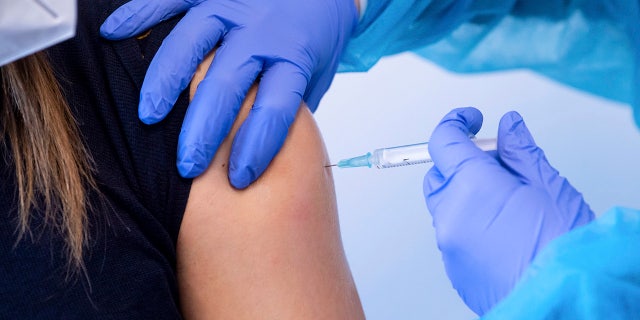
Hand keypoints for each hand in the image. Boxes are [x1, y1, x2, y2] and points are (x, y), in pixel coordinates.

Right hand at [100, 0, 357, 187]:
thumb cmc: (315, 34)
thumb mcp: (317, 74)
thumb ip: (291, 107)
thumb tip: (263, 152)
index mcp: (295, 55)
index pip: (276, 107)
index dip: (256, 145)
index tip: (239, 178)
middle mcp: (262, 30)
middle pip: (228, 82)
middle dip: (205, 129)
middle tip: (188, 166)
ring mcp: (233, 5)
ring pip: (192, 42)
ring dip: (167, 81)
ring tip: (149, 116)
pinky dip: (139, 14)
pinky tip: (113, 35)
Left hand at [423, 108, 593, 314]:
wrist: (563, 298)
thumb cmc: (562, 245)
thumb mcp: (548, 185)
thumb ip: (519, 151)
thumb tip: (507, 125)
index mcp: (472, 185)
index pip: (443, 140)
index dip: (457, 123)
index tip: (472, 119)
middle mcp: (450, 213)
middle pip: (439, 174)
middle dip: (461, 165)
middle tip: (499, 169)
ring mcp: (448, 244)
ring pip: (444, 206)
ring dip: (464, 196)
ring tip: (507, 206)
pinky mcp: (453, 267)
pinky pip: (451, 234)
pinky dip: (468, 224)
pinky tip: (501, 232)